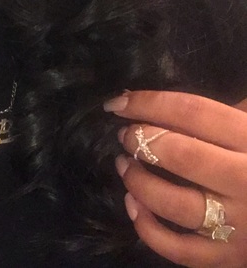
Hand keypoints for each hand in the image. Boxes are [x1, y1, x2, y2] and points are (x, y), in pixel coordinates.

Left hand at [103, 90, 246, 267]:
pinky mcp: (231, 259)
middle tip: (124, 135)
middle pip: (183, 155)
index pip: (192, 112)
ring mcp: (241, 226)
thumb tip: (140, 100)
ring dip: (139, 181)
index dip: (148, 103)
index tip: (118, 103)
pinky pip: (180, 250)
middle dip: (142, 140)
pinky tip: (132, 204)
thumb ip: (215, 113)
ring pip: (176, 204)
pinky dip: (147, 228)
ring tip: (122, 165)